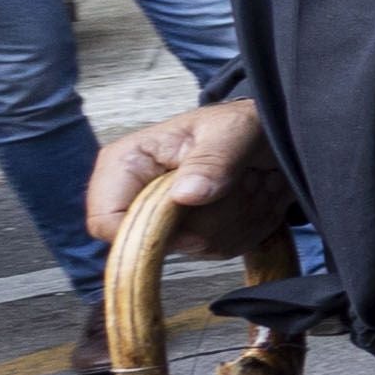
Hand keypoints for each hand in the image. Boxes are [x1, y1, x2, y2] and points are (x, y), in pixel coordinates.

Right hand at [86, 99, 290, 264]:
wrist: (269, 137)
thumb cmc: (241, 124)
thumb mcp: (234, 131)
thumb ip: (212, 159)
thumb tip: (185, 195)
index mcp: (127, 164)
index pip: (105, 221)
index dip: (149, 232)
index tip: (195, 219)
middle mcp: (138, 195)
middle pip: (159, 242)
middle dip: (212, 220)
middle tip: (241, 184)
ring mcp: (166, 218)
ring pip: (196, 248)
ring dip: (236, 221)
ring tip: (250, 185)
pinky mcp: (194, 233)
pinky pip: (218, 250)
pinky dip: (247, 229)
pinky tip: (254, 199)